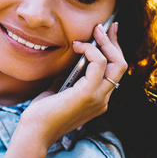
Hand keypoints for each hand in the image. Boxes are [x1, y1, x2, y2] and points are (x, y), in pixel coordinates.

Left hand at [16, 22, 126, 148]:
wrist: (35, 131)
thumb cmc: (43, 112)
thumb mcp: (60, 89)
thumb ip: (71, 77)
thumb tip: (73, 59)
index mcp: (98, 99)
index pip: (114, 72)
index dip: (114, 50)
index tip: (107, 32)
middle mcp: (103, 100)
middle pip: (121, 65)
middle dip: (114, 42)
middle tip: (103, 26)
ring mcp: (99, 98)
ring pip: (117, 64)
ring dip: (105, 43)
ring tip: (94, 32)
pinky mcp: (88, 94)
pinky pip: (99, 64)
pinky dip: (91, 51)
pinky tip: (77, 46)